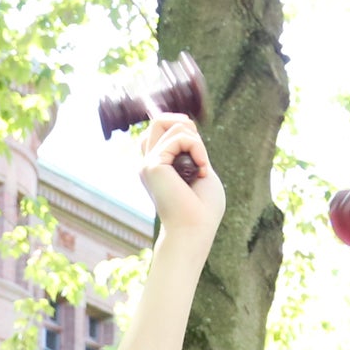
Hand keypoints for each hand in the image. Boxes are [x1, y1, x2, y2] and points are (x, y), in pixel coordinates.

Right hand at [139, 114, 225, 241]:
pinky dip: (197, 148)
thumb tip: (184, 122)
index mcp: (157, 167)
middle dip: (185, 126)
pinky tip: (201, 170)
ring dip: (195, 141)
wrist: (195, 229)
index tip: (198, 153)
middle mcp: (148, 164)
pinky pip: (179, 137)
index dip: (181, 129)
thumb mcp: (198, 166)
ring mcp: (147, 164)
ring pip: (166, 122)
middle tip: (198, 152)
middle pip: (159, 120)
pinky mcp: (153, 165)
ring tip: (201, 167)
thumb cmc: (202, 207)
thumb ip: (189, 145)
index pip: (160, 130)